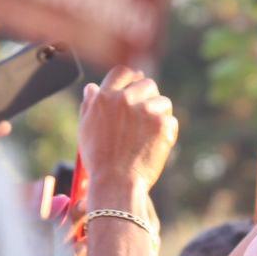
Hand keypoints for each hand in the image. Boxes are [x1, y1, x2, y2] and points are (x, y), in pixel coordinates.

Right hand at [77, 67, 179, 206]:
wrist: (115, 182)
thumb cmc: (98, 160)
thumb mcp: (85, 130)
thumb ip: (91, 105)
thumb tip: (93, 88)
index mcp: (105, 97)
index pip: (122, 73)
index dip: (132, 78)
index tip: (137, 85)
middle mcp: (124, 99)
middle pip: (147, 84)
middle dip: (149, 97)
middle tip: (146, 117)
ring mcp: (145, 110)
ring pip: (163, 102)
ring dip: (160, 115)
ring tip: (149, 135)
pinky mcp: (162, 123)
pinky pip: (171, 121)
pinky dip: (167, 133)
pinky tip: (155, 146)